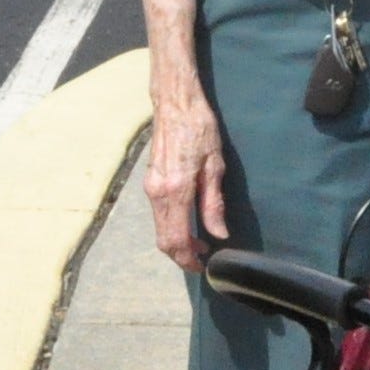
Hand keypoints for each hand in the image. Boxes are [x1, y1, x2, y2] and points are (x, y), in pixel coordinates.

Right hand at [144, 84, 230, 270]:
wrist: (174, 103)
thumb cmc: (199, 129)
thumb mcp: (215, 166)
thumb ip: (214, 204)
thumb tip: (219, 234)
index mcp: (175, 192)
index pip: (177, 239)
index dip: (189, 259)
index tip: (204, 266)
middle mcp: (157, 194)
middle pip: (163, 240)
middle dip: (181, 256)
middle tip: (202, 259)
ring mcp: (150, 189)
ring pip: (159, 229)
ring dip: (176, 242)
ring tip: (199, 243)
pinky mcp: (149, 182)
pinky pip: (158, 215)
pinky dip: (171, 227)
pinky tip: (188, 223)